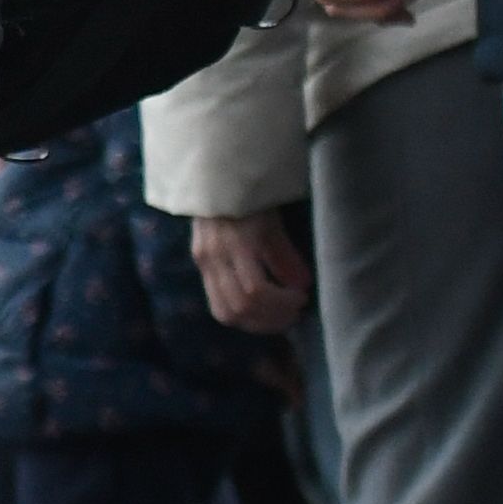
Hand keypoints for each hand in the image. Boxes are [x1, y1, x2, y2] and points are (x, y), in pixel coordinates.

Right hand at [192, 211, 313, 338]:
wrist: (212, 180)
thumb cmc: (248, 199)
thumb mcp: (271, 223)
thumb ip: (284, 255)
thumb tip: (301, 286)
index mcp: (232, 245)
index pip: (254, 290)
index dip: (281, 302)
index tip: (302, 297)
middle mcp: (211, 259)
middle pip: (238, 307)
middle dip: (271, 319)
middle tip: (294, 313)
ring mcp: (202, 264)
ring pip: (224, 312)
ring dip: (255, 323)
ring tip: (278, 317)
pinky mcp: (200, 268)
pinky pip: (218, 304)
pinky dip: (241, 315)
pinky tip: (260, 310)